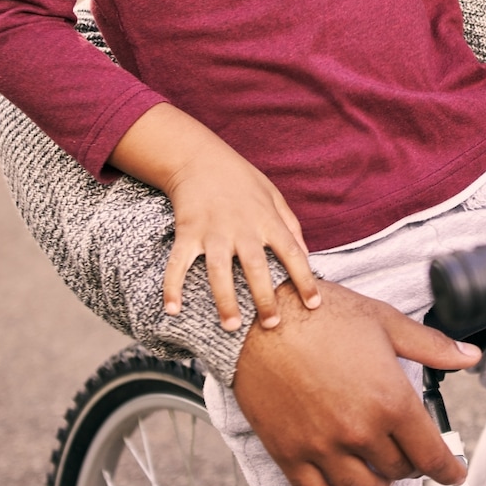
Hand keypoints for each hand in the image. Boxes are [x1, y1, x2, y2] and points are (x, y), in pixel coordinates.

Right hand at [109, 103, 320, 329]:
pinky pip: (178, 263)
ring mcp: (213, 231)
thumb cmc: (242, 180)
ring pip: (219, 271)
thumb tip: (307, 255)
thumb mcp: (273, 196)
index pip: (293, 253)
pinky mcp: (187, 232)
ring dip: (225, 300)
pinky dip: (172, 286)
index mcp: (267, 220)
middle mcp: (242, 228)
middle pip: (256, 267)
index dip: (305, 279)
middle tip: (271, 326)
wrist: (200, 158)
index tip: (313, 305)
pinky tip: (172, 310)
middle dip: (264, 298)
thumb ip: (291, 225)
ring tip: (231, 327)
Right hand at [233, 281, 481, 485]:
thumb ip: (430, 346)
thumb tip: (468, 357)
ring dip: (376, 482)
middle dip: (409, 464)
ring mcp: (322, 447)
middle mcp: (359, 430)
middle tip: (406, 450)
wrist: (258, 318)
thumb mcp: (384, 322)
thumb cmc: (320, 315)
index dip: (448, 470)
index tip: (453, 474)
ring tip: (375, 464)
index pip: (431, 454)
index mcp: (390, 399)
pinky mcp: (289, 453)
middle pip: (399, 472)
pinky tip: (339, 475)